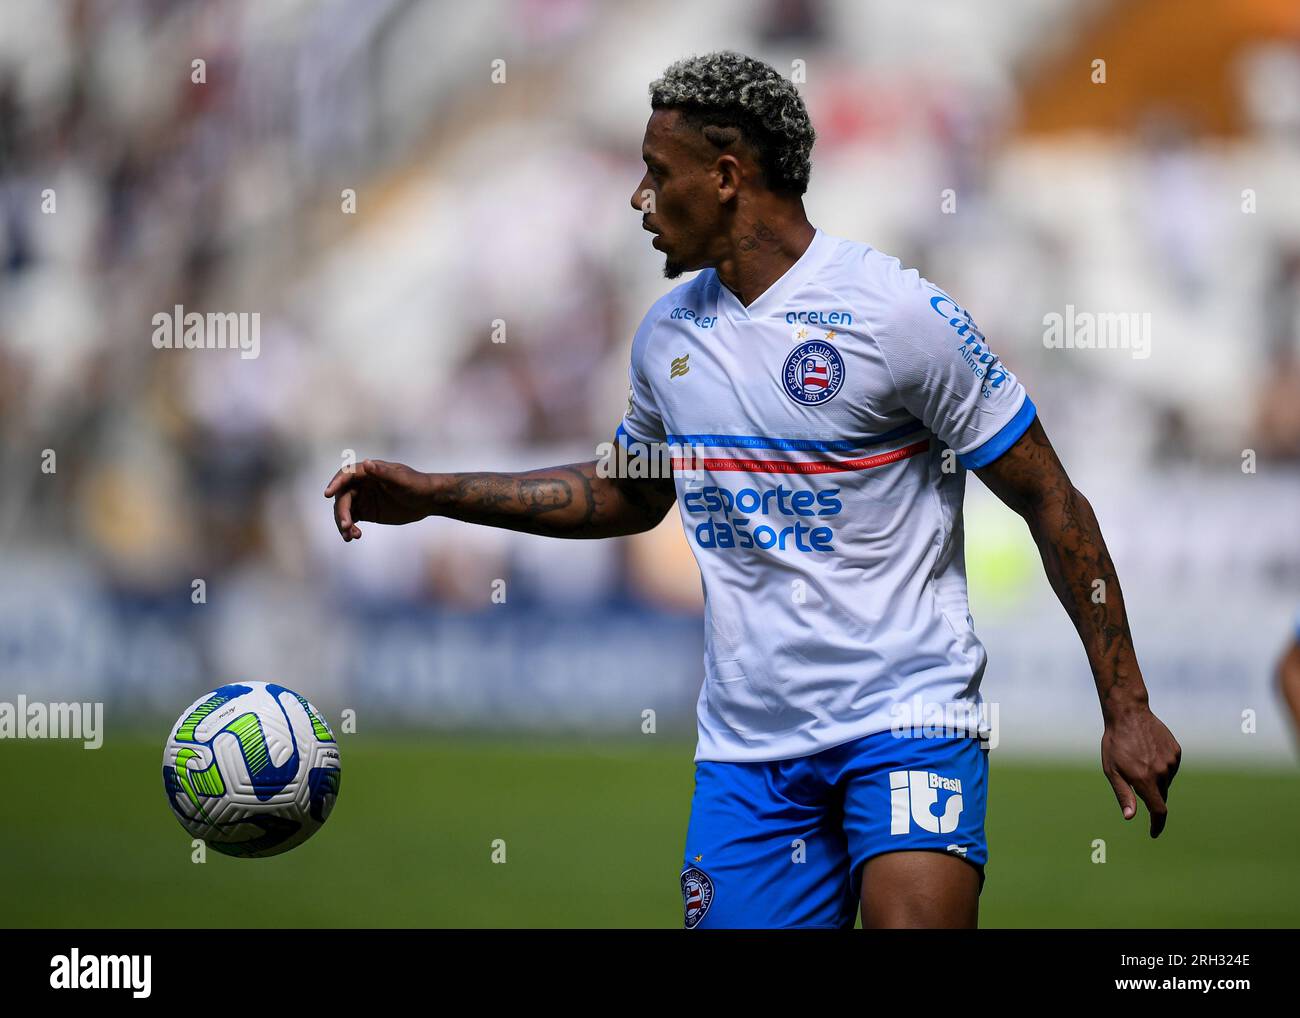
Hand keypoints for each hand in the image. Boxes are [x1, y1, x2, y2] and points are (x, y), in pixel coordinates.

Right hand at [323, 459, 435, 540]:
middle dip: (341, 512)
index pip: (346, 475)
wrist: (427, 500)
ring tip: (351, 536)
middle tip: (346, 527)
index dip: (335, 483)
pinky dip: (350, 528)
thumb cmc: (416, 485)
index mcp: (368, 471)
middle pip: (342, 496)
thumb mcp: (401, 480)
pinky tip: (354, 536)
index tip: (327, 494)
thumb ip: (383, 473)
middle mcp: (361, 484)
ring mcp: (362, 498)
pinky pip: (351, 520)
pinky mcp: (366, 511)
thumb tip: (366, 463)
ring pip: (344, 510)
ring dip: (343, 523)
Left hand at [1101, 705, 1180, 836]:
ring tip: (1139, 758)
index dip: (1157, 824)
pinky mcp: (1176, 752)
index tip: (1153, 832)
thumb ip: (1123, 794)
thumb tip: (1130, 817)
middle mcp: (1162, 772)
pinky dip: (1161, 766)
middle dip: (1149, 793)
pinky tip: (1148, 751)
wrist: (1128, 714)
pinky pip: (1170, 767)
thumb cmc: (1115, 743)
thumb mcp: (1112, 770)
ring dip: (1155, 778)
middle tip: (1133, 775)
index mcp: (1145, 779)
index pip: (1158, 810)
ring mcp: (1171, 761)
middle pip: (1160, 795)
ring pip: (1165, 781)